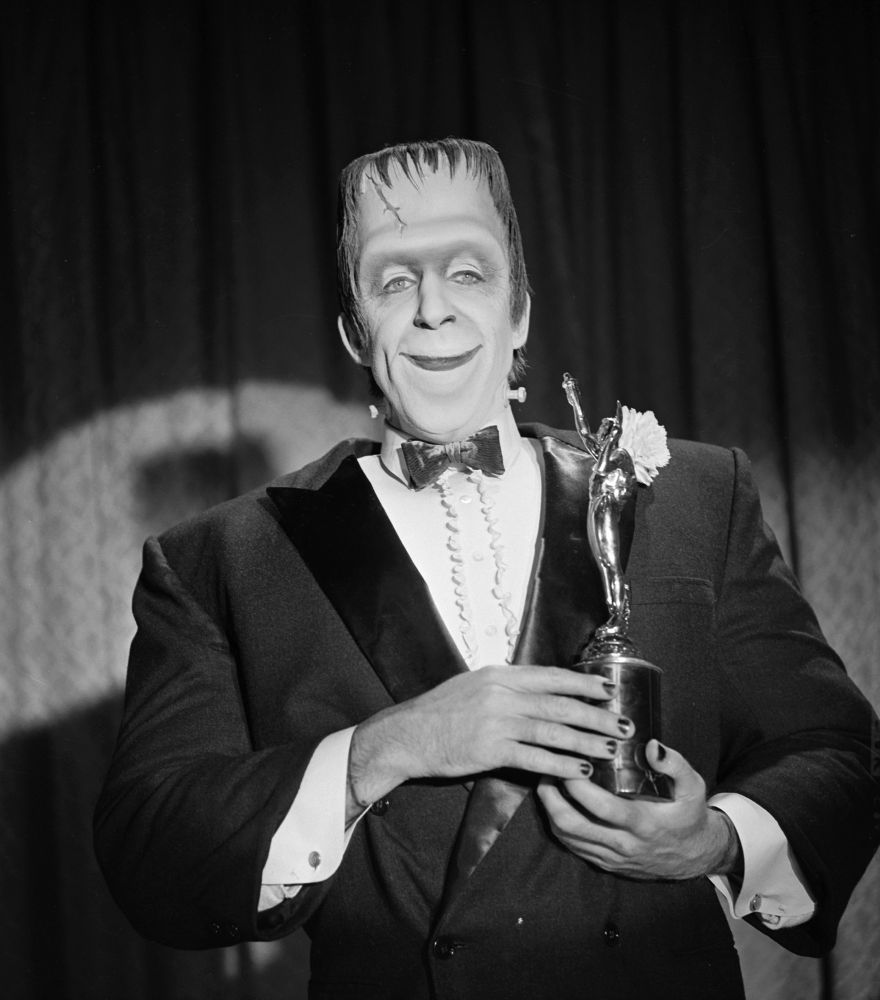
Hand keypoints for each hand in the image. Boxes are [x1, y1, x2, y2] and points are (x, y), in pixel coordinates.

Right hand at [347, 665, 631, 814]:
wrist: (407, 734)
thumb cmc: (440, 711)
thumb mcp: (474, 685)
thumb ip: (507, 687)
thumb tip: (539, 690)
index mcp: (500, 675)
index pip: (552, 676)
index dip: (584, 684)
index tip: (609, 690)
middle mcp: (502, 694)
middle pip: (560, 705)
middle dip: (597, 715)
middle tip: (624, 724)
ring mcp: (497, 722)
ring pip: (554, 732)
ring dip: (587, 741)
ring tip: (611, 750)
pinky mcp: (490, 750)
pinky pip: (535, 758)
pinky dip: (561, 765)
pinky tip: (580, 770)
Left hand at [536, 740, 739, 879]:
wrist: (696, 855)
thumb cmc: (690, 815)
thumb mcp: (693, 786)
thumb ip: (674, 764)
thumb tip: (651, 745)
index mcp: (643, 824)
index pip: (602, 807)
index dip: (578, 786)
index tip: (567, 760)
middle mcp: (624, 844)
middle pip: (574, 825)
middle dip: (551, 797)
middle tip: (546, 769)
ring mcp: (612, 857)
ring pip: (568, 838)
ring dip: (550, 809)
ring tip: (546, 781)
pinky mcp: (605, 864)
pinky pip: (573, 846)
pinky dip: (558, 825)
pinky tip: (555, 803)